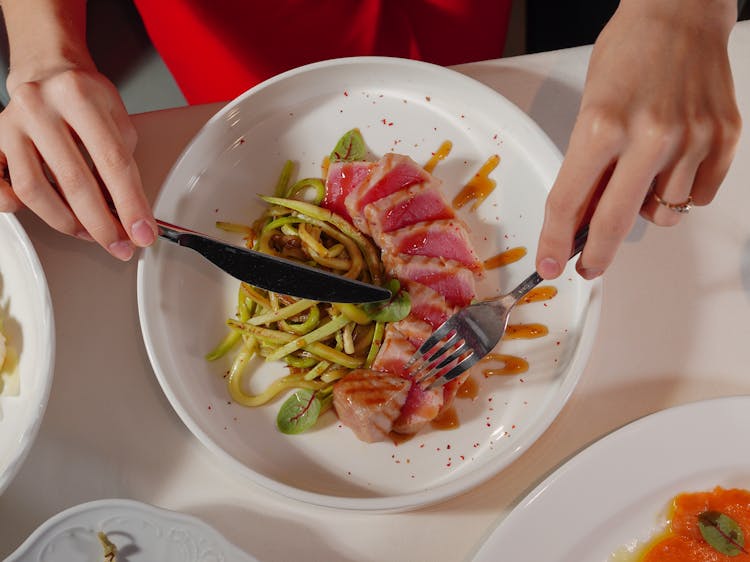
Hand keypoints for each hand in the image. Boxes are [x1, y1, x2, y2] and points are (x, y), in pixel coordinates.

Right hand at [0, 65, 156, 259]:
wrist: (46, 72)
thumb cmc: (84, 97)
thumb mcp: (117, 116)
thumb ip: (124, 161)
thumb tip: (129, 213)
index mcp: (78, 96)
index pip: (112, 162)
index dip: (130, 204)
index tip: (142, 233)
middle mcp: (39, 107)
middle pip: (74, 181)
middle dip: (101, 224)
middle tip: (119, 244)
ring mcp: (11, 124)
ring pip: (35, 190)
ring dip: (67, 222)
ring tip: (89, 233)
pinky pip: (2, 186)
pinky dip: (20, 207)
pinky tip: (45, 213)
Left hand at [535, 0, 740, 279]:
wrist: (680, 13)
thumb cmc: (628, 53)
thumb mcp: (589, 110)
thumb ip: (587, 167)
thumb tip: (583, 220)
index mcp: (602, 126)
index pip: (569, 204)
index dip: (555, 242)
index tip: (551, 264)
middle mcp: (649, 136)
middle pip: (614, 223)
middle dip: (596, 256)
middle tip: (588, 265)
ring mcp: (690, 139)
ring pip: (662, 215)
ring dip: (644, 208)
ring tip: (641, 174)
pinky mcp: (722, 139)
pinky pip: (697, 198)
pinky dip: (680, 193)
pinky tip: (671, 165)